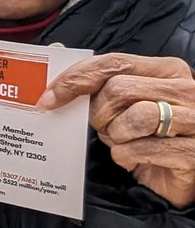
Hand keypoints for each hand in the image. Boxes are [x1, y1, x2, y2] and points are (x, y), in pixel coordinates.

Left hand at [39, 53, 194, 206]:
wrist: (177, 172)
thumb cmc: (146, 133)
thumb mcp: (122, 102)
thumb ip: (95, 80)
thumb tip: (55, 55)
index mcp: (167, 70)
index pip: (113, 63)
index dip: (75, 79)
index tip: (48, 98)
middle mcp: (185, 90)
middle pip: (118, 90)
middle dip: (99, 114)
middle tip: (103, 127)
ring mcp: (194, 120)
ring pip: (134, 118)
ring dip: (116, 136)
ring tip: (123, 141)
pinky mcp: (192, 152)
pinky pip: (142, 149)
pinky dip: (127, 156)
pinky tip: (136, 158)